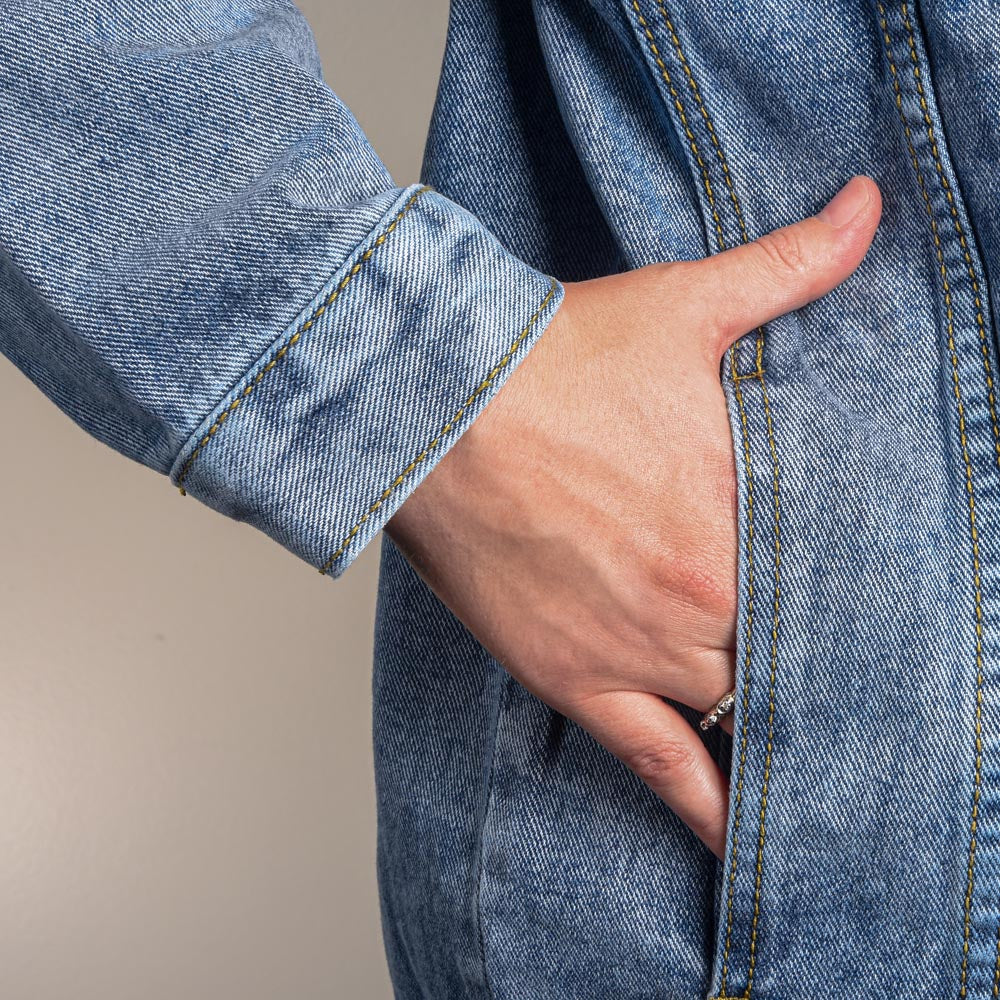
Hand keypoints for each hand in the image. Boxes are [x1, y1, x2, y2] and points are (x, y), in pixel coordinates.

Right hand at [385, 175, 880, 857]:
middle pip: (790, 655)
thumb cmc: (553, 354)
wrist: (435, 401)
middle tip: (860, 685)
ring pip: (738, 715)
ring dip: (774, 726)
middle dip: (818, 661)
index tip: (892, 620)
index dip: (864, 603)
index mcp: (741, 512)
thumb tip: (870, 205)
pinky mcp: (578, 679)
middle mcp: (702, 596)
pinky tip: (741, 845)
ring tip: (816, 756)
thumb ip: (794, 263)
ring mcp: (641, 648)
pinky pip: (660, 768)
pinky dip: (706, 810)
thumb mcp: (687, 302)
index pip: (835, 583)